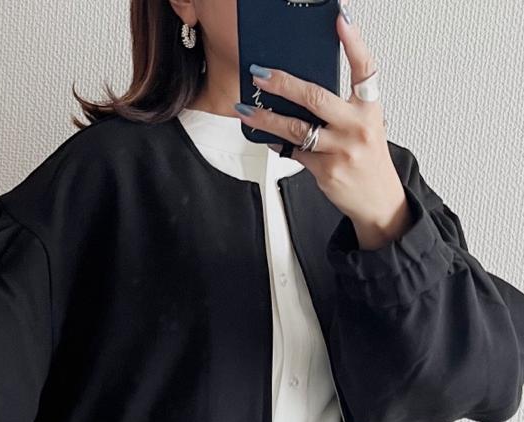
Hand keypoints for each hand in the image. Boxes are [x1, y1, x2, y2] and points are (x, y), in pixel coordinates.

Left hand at [233, 0, 411, 250]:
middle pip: (316, 97)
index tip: (341, 20)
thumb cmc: (367, 158)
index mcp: (370, 109)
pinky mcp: (325, 170)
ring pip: (296, 128)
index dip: (354, 43)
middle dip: (283, 84)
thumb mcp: (365, 126)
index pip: (365, 69)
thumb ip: (341, 108)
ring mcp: (340, 150)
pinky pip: (293, 152)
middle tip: (261, 74)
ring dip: (266, 118)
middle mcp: (357, 126)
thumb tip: (301, 92)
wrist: (377, 199)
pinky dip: (276, 143)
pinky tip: (263, 135)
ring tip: (246, 109)